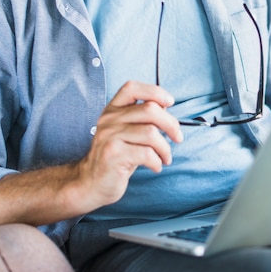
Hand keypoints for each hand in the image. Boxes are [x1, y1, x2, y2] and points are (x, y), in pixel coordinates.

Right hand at [76, 81, 182, 208]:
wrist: (92, 183)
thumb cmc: (117, 157)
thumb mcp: (128, 133)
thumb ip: (143, 118)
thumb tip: (166, 107)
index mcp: (112, 110)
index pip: (132, 88)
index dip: (155, 91)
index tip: (170, 103)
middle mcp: (108, 119)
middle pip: (150, 110)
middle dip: (171, 124)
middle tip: (178, 138)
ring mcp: (109, 136)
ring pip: (151, 133)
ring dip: (165, 148)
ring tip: (165, 157)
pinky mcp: (113, 155)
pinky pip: (146, 153)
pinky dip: (157, 161)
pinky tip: (156, 166)